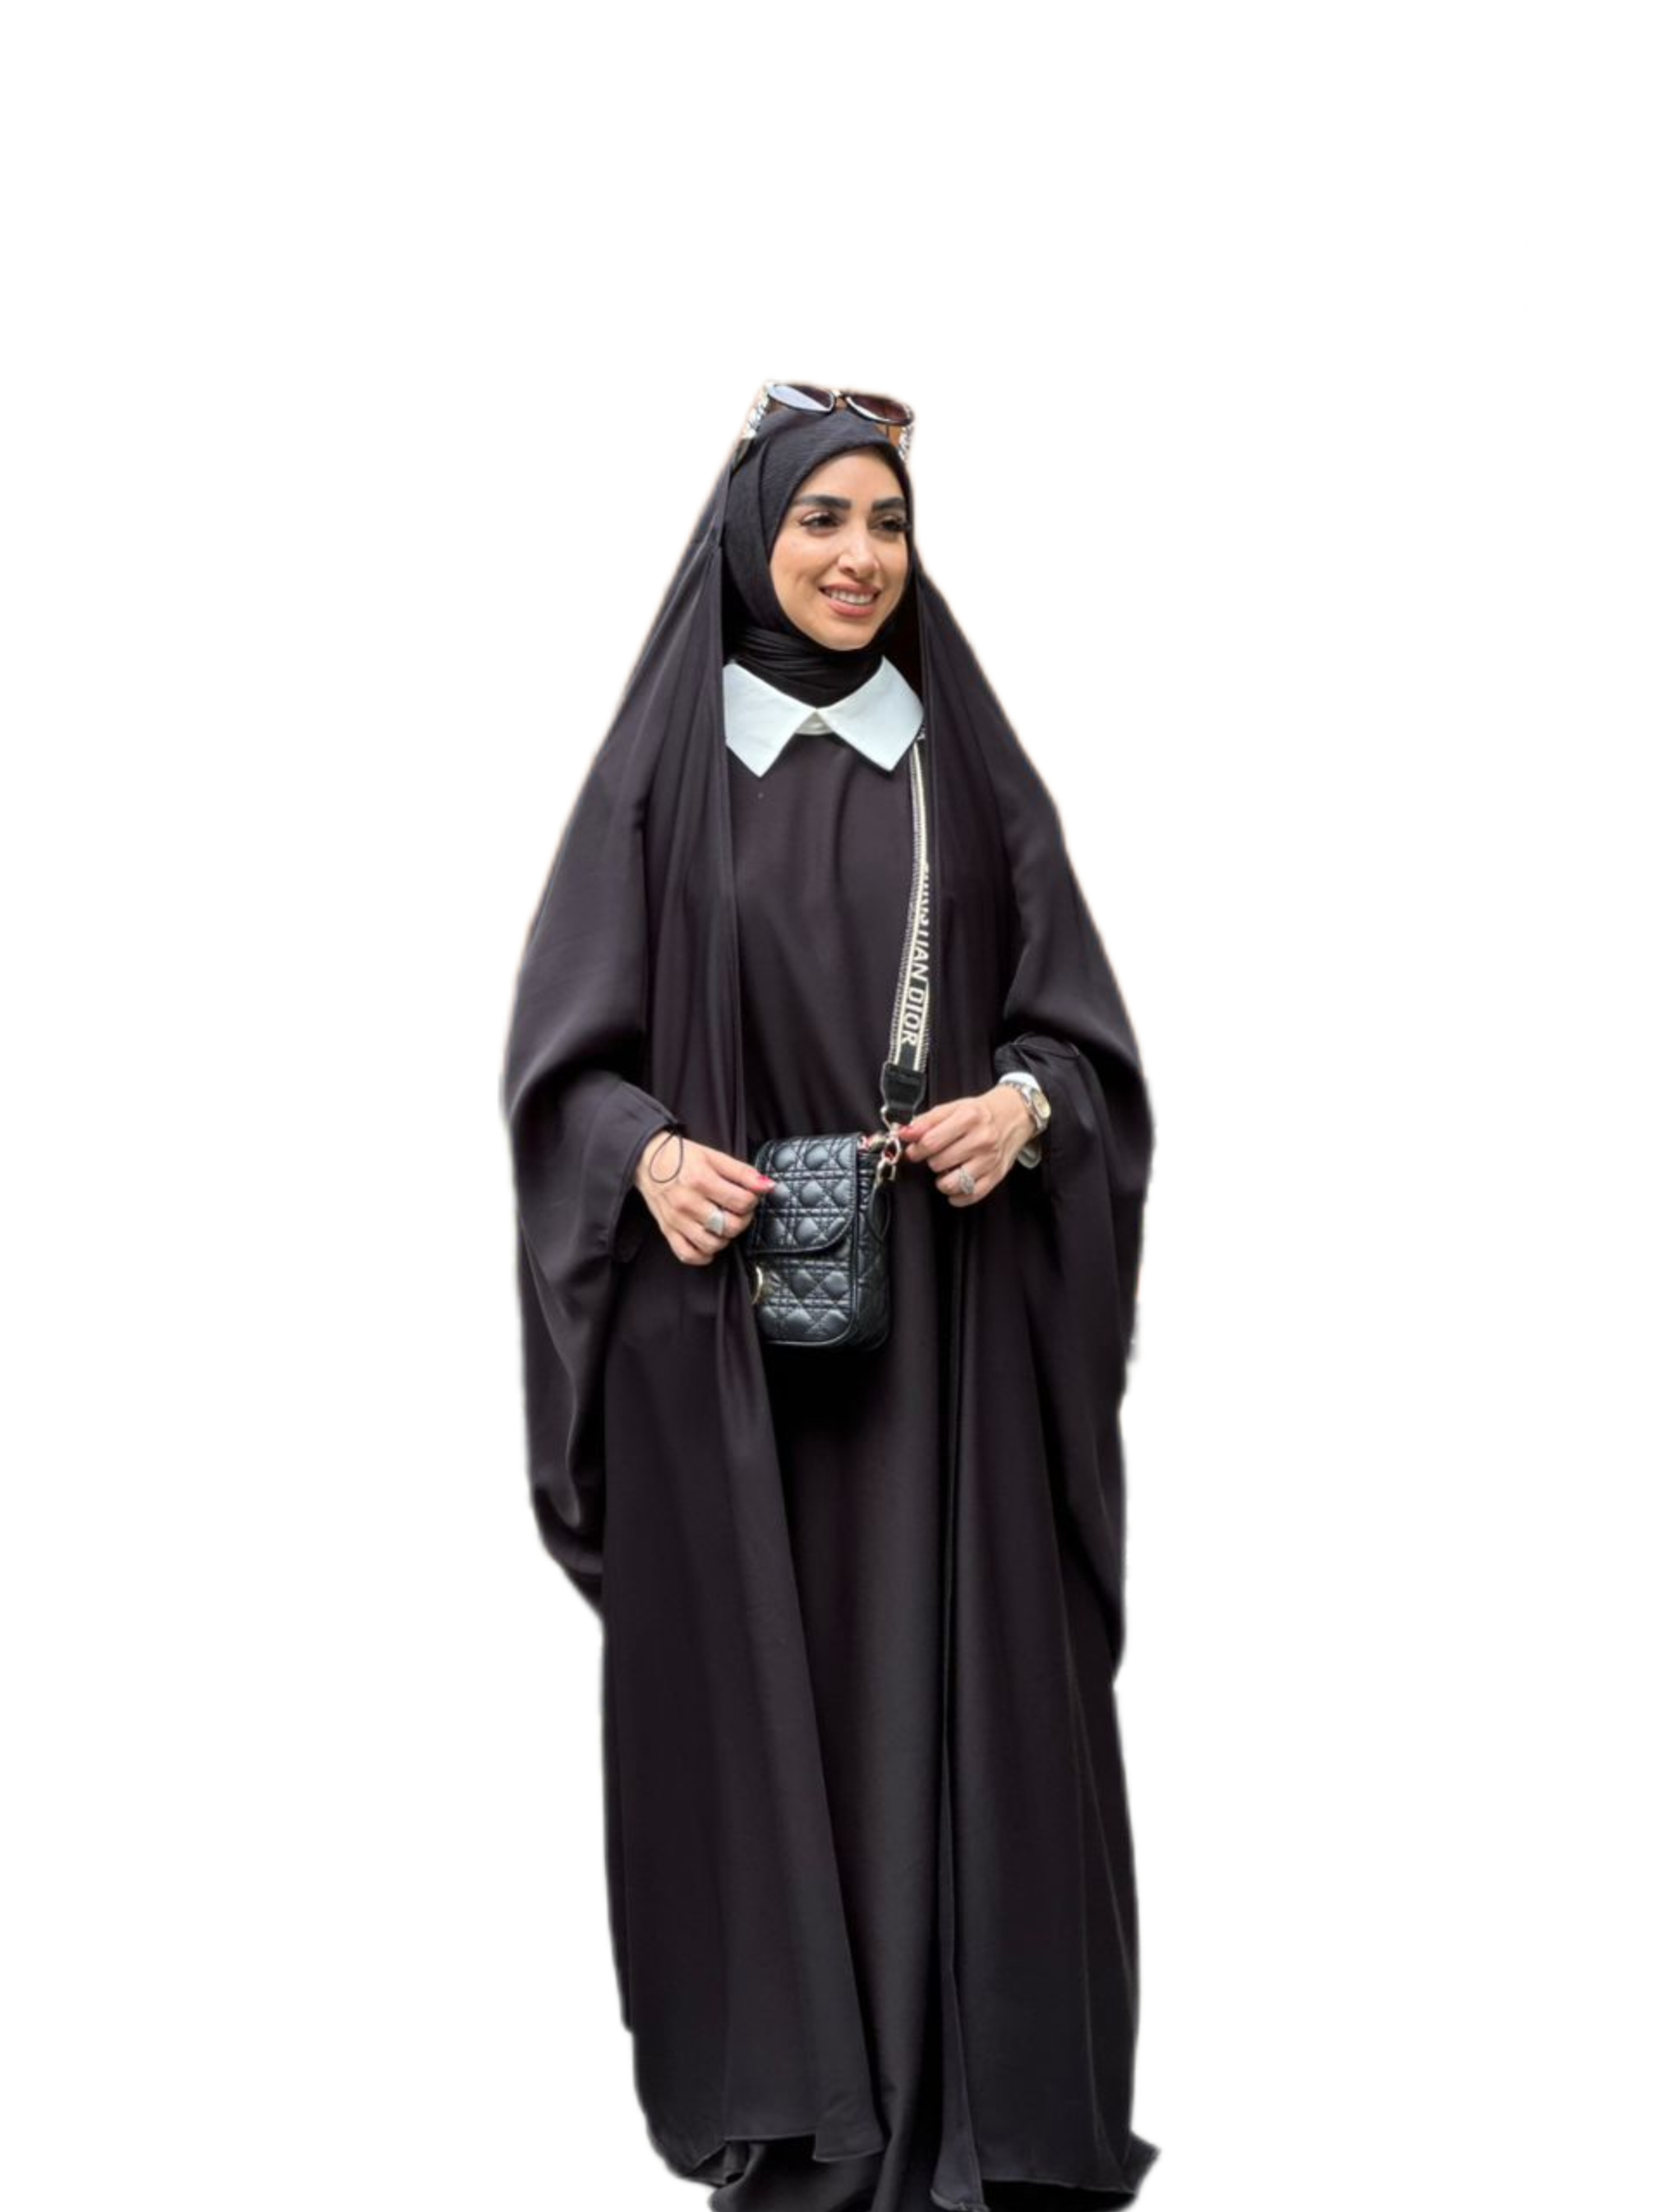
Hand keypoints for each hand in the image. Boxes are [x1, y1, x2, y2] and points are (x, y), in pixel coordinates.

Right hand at [634, 1127, 775, 1266]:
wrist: (647, 1159)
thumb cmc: (683, 1156)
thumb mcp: (715, 1157)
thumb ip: (743, 1172)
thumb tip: (768, 1186)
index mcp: (701, 1180)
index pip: (741, 1202)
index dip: (752, 1201)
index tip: (747, 1196)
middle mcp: (688, 1203)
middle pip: (730, 1226)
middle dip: (742, 1220)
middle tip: (738, 1211)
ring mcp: (676, 1220)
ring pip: (713, 1245)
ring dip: (725, 1237)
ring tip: (723, 1223)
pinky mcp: (667, 1231)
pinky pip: (689, 1255)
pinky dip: (703, 1255)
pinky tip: (709, 1242)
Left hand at [865, 1087, 1030, 1206]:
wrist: (1015, 1114)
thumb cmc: (981, 1112)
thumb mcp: (953, 1107)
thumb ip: (926, 1121)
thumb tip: (904, 1133)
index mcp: (968, 1118)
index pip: (930, 1142)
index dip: (916, 1148)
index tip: (915, 1149)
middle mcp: (981, 1139)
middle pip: (938, 1163)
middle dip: (931, 1161)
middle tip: (937, 1155)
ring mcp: (990, 1160)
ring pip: (952, 1184)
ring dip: (942, 1180)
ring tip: (945, 1170)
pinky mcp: (997, 1175)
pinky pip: (971, 1195)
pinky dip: (957, 1196)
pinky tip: (955, 1185)